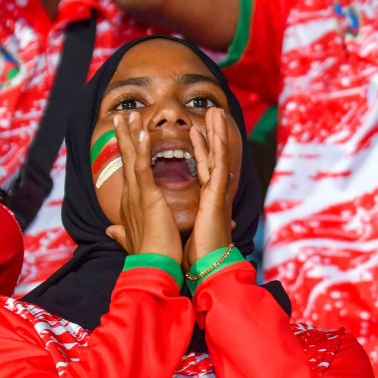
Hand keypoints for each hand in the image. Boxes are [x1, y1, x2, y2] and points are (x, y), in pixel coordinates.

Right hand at [105, 112, 183, 264]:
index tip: (128, 135)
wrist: (154, 269)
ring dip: (130, 136)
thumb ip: (124, 231)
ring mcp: (137, 196)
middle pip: (126, 160)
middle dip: (124, 137)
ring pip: (131, 159)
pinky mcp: (147, 198)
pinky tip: (142, 134)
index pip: (130, 171)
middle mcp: (131, 196)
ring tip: (129, 115)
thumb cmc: (152, 256)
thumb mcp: (136, 238)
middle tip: (123, 115)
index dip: (128, 152)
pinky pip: (143, 169)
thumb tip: (111, 230)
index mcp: (132, 203)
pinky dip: (141, 151)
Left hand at [182, 107, 232, 266]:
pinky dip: (217, 148)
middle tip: (213, 112)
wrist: (207, 266)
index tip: (196, 131)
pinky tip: (215, 133)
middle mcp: (214, 191)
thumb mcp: (178, 232)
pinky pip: (218, 166)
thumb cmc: (194, 254)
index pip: (202, 167)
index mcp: (205, 198)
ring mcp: (218, 192)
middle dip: (213, 133)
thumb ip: (166, 223)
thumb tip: (158, 223)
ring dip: (218, 132)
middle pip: (213, 155)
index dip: (200, 148)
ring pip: (219, 155)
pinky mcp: (217, 195)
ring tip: (216, 112)